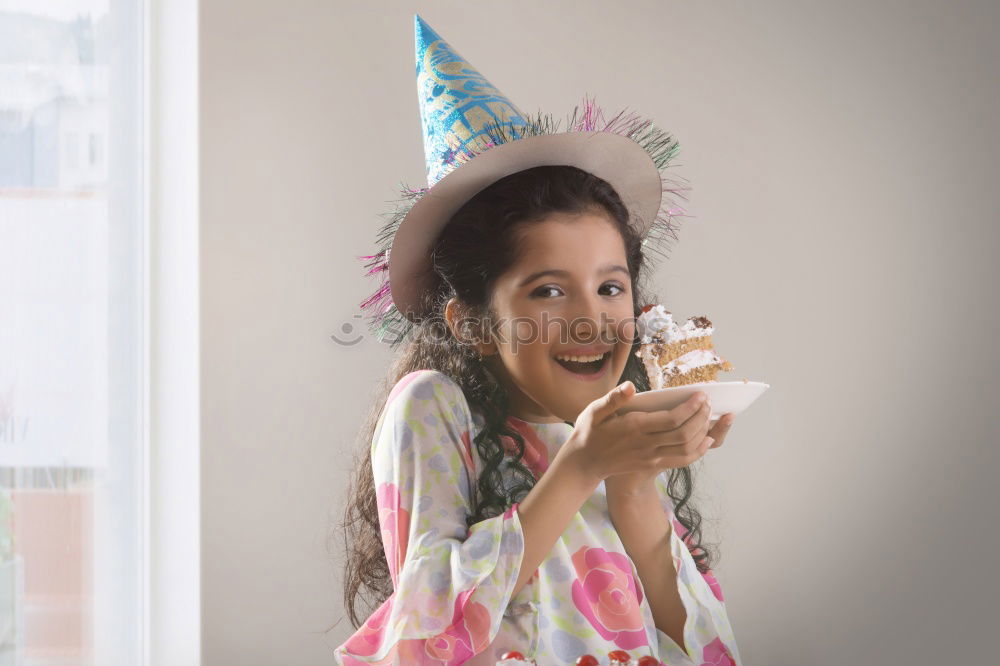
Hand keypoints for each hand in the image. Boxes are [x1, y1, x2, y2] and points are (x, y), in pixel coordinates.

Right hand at [561, 382, 734, 485]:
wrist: (585, 463)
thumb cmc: (589, 432)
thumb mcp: (594, 411)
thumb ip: (613, 398)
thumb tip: (631, 386)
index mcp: (634, 428)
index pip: (672, 419)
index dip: (691, 407)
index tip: (702, 396)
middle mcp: (646, 445)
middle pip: (684, 434)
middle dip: (701, 417)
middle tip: (707, 403)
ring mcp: (651, 458)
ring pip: (686, 449)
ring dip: (702, 433)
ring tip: (708, 416)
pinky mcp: (653, 465)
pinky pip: (681, 461)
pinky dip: (698, 451)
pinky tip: (706, 440)